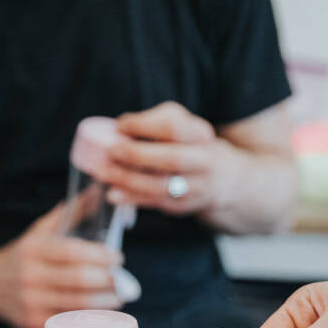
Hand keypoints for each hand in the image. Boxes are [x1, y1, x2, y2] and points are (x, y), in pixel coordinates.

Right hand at [0, 205, 122, 327]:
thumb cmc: (26, 255)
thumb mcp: (42, 230)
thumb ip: (72, 212)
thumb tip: (100, 189)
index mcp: (34, 249)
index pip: (72, 252)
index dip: (100, 256)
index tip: (118, 258)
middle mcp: (30, 275)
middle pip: (78, 279)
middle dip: (107, 280)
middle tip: (123, 279)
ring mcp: (30, 301)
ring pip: (76, 303)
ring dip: (104, 301)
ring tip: (119, 296)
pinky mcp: (32, 322)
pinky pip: (67, 320)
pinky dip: (88, 316)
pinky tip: (101, 311)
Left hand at [100, 101, 238, 214]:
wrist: (223, 180)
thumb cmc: (190, 145)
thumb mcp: (181, 123)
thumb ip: (154, 121)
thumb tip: (120, 129)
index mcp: (201, 135)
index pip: (173, 127)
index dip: (144, 125)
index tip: (121, 125)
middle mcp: (204, 161)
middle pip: (172, 159)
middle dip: (138, 155)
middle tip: (112, 151)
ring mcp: (196, 187)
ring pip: (161, 186)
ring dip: (129, 181)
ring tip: (104, 173)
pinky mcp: (183, 206)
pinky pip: (155, 203)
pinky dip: (132, 199)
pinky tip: (113, 194)